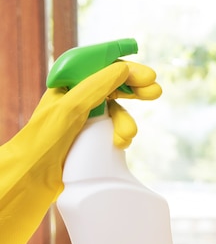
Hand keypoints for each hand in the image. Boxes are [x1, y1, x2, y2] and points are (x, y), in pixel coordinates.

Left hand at [0, 61, 159, 243]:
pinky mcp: (90, 136)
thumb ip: (98, 86)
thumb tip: (123, 68)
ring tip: (128, 135)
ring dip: (127, 120)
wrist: (32, 177)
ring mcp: (84, 117)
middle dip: (135, 90)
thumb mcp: (72, 107)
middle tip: (155, 93)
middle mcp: (77, 97)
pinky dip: (121, 134)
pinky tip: (120, 144)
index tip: (149, 75)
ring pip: (117, 110)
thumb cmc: (44, 140)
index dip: (127, 68)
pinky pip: (114, 128)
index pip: (102, 66)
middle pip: (114, 86)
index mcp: (68, 84)